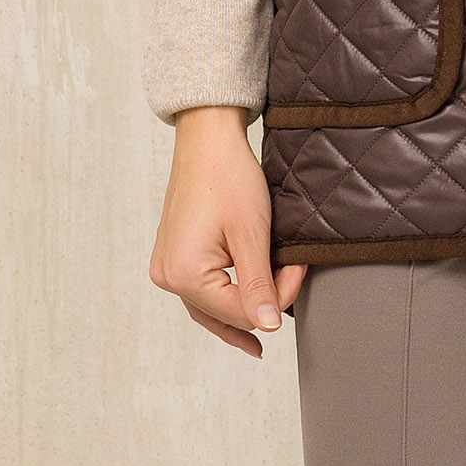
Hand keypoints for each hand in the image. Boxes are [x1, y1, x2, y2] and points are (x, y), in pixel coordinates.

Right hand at [148, 105, 307, 358]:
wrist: (208, 139)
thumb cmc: (228, 176)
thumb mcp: (251, 232)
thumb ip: (259, 284)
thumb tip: (268, 326)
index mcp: (184, 274)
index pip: (239, 310)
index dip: (276, 297)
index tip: (299, 269)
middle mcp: (168, 277)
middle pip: (223, 312)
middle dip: (260, 301)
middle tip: (292, 282)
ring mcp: (167, 268)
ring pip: (210, 307)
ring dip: (241, 307)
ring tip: (269, 320)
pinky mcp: (173, 257)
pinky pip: (201, 290)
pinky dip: (224, 296)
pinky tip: (242, 309)